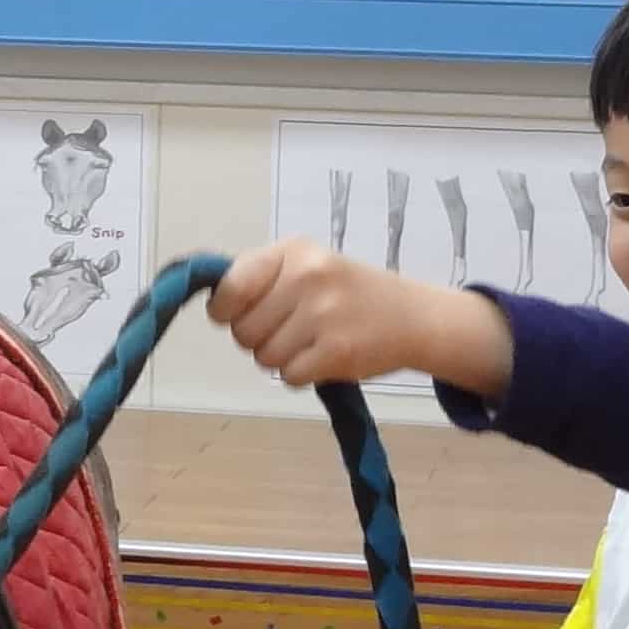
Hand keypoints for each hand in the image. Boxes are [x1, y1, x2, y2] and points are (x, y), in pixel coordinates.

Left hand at [212, 238, 507, 394]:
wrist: (413, 317)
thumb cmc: (348, 292)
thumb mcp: (307, 266)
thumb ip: (260, 279)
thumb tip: (215, 304)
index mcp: (293, 251)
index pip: (230, 287)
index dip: (227, 310)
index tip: (241, 314)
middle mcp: (307, 276)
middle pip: (243, 331)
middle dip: (260, 338)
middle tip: (292, 330)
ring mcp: (323, 314)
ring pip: (265, 357)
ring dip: (283, 358)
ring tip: (313, 341)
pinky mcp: (337, 350)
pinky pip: (290, 376)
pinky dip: (303, 374)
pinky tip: (326, 356)